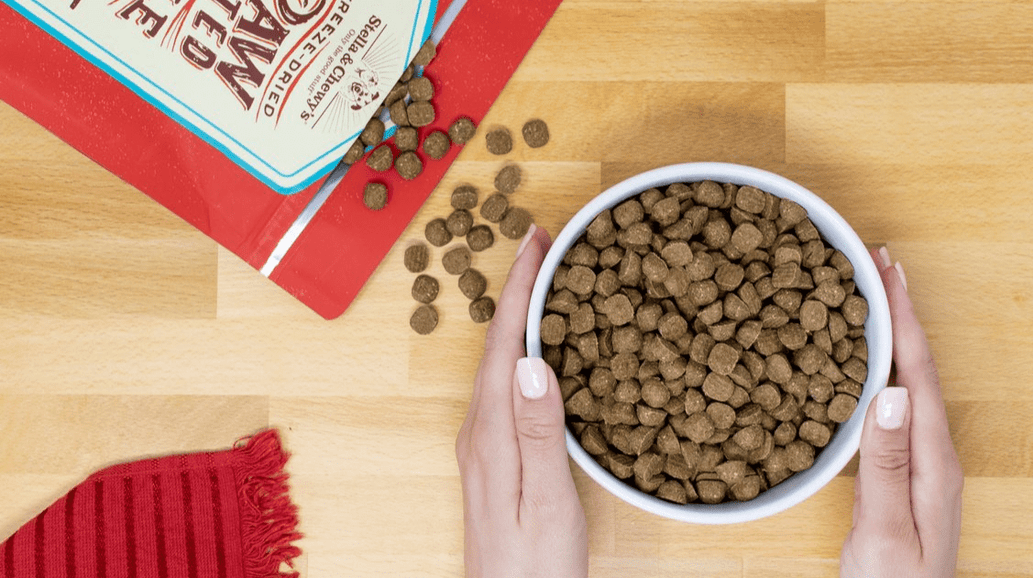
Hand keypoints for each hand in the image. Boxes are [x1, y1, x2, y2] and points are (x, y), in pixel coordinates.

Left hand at [456, 225, 588, 577]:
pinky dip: (522, 349)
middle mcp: (479, 431)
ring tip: (546, 278)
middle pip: (497, 343)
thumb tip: (532, 359)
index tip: (536, 239)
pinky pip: (506, 384)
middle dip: (518, 288)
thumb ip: (541, 431)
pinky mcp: (494, 456)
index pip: (504, 342)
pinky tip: (540, 345)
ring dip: (519, 314)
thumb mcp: (549, 500)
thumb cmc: (537, 567)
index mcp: (491, 434)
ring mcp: (483, 443)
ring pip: (500, 360)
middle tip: (546, 243)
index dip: (520, 286)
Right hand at [841, 248, 963, 576]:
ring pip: (904, 379)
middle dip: (899, 310)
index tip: (885, 269)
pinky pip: (889, 401)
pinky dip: (876, 365)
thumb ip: (886, 465)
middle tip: (874, 262)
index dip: (902, 317)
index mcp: (932, 459)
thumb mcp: (885, 531)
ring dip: (890, 332)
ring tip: (867, 294)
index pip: (917, 372)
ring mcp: (917, 460)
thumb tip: (890, 393)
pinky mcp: (899, 470)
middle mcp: (931, 452)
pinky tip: (859, 358)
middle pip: (917, 365)